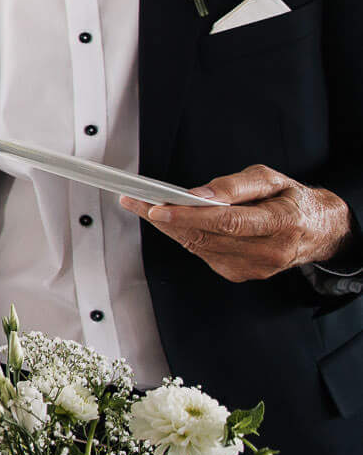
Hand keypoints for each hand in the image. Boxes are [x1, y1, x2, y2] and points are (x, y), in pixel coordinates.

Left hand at [118, 165, 354, 282]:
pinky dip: (186, 237)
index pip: (226, 222)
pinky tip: (173, 222)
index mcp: (280, 223)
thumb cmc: (292, 199)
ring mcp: (255, 268)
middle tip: (135, 201)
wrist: (319, 230)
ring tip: (143, 206)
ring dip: (169, 228)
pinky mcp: (243, 275)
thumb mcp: (271, 179)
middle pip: (206, 237)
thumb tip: (199, 193)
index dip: (189, 216)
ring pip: (200, 248)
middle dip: (166, 220)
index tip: (157, 207)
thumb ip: (235, 185)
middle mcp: (269, 251)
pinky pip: (206, 255)